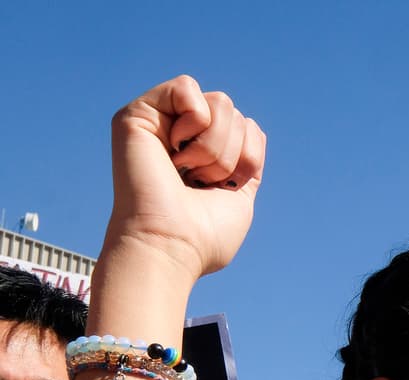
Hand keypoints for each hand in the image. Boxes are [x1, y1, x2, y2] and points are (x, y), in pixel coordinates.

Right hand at [103, 75, 265, 287]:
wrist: (169, 245)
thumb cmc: (201, 237)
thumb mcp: (240, 198)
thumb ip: (248, 163)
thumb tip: (251, 128)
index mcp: (204, 157)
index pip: (249, 129)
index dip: (249, 158)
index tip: (225, 188)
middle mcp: (181, 137)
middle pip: (236, 113)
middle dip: (232, 154)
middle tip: (201, 182)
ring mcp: (161, 124)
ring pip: (220, 102)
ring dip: (215, 146)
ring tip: (186, 171)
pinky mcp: (139, 113)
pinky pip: (187, 87)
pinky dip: (194, 122)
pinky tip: (174, 152)